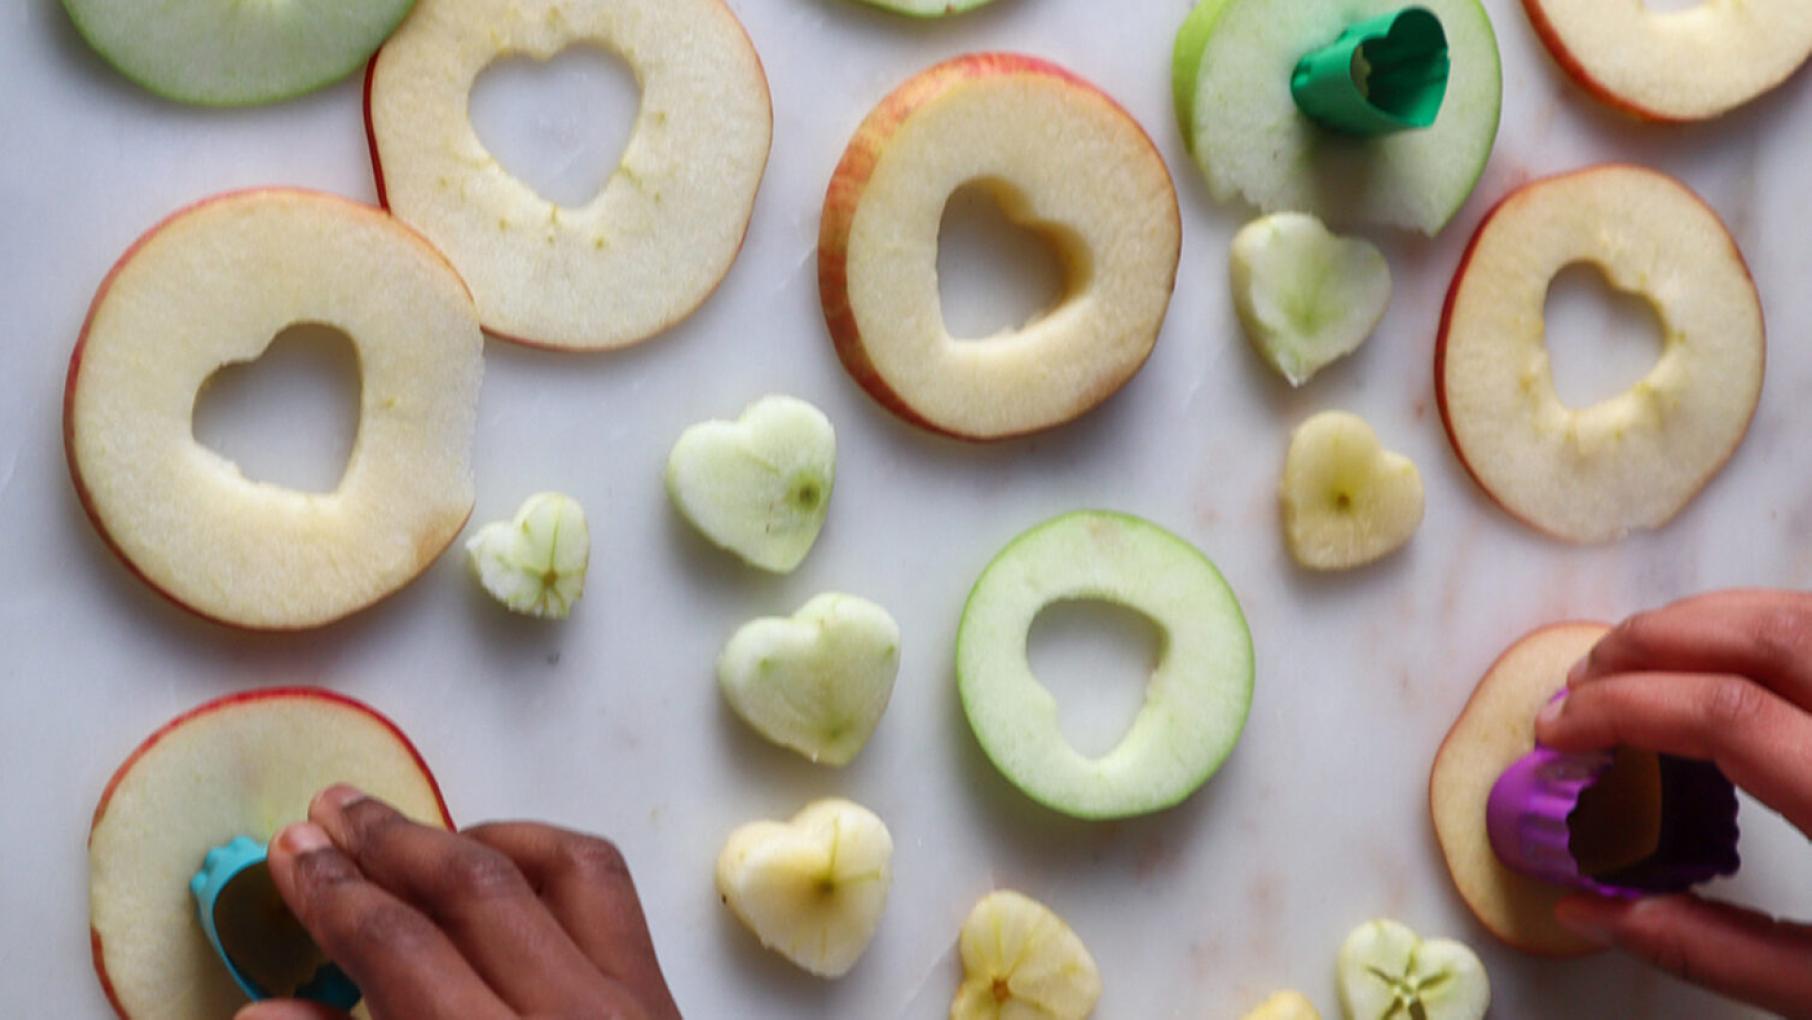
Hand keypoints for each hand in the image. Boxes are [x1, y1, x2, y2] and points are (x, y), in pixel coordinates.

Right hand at [239, 785, 680, 1019]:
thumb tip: (262, 1010)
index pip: (403, 949)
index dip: (335, 896)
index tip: (291, 854)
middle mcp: (578, 1017)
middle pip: (478, 888)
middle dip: (391, 842)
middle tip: (328, 811)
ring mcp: (641, 1003)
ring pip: (565, 867)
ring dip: (479, 838)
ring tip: (409, 837)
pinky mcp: (670, 999)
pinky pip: (610, 896)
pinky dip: (550, 861)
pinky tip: (502, 869)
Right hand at [1535, 589, 1811, 1019]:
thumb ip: (1708, 947)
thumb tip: (1590, 906)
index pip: (1725, 714)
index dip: (1622, 709)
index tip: (1563, 731)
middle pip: (1768, 633)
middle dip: (1654, 639)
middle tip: (1587, 678)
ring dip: (1711, 621)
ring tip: (1647, 662)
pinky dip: (1774, 632)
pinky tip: (1736, 665)